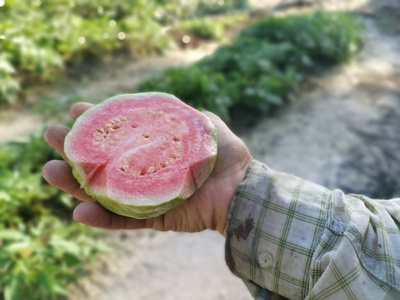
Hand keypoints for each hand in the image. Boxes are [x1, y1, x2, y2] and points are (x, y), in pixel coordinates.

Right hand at [43, 103, 251, 235]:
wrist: (243, 187)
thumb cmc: (226, 154)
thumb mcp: (204, 125)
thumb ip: (180, 115)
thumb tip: (156, 106)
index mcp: (154, 148)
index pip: (118, 135)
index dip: (97, 123)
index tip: (76, 109)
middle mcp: (144, 172)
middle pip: (103, 162)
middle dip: (74, 148)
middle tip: (51, 135)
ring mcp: (146, 197)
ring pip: (104, 193)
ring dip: (75, 184)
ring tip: (50, 170)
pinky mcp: (154, 219)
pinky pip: (123, 221)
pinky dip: (101, 219)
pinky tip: (78, 211)